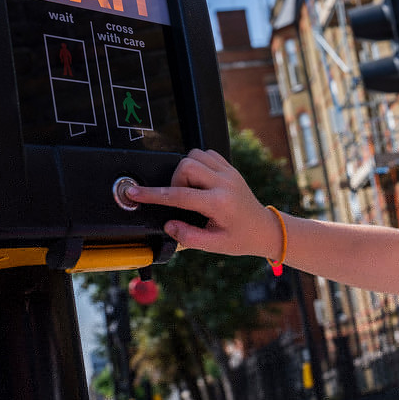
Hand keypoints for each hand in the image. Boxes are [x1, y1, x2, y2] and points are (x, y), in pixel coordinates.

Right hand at [126, 149, 277, 259]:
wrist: (264, 229)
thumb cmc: (241, 238)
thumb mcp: (214, 245)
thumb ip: (188, 236)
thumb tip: (168, 224)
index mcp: (219, 203)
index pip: (178, 194)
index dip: (152, 194)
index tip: (135, 193)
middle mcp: (225, 183)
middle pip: (186, 165)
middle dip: (174, 180)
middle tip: (180, 199)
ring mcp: (229, 173)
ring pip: (195, 155)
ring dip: (185, 170)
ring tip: (190, 191)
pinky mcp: (231, 168)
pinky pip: (207, 154)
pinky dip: (197, 163)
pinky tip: (199, 181)